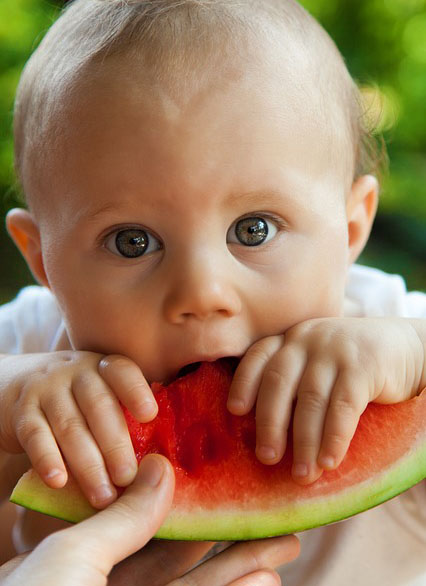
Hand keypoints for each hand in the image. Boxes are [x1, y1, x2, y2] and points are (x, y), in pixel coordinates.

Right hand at [0, 352, 156, 507]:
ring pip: (70, 426)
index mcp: (104, 367)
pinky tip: (59, 482)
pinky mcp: (22, 411)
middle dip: (115, 445)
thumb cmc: (74, 399)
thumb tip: (160, 462)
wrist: (13, 385)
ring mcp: (47, 389)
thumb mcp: (98, 391)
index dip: (136, 391)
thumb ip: (124, 414)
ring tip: (103, 497)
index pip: (121, 372)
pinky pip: (36, 435)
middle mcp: (76, 372)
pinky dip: (47, 459)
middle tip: (127, 479)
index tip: (150, 415)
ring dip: (88, 464)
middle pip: (99, 406)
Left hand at [0, 454, 299, 585]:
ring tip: (282, 545)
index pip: (146, 524)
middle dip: (229, 535)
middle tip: (269, 511)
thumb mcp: (71, 558)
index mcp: (86, 563)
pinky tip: (264, 580)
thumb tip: (162, 467)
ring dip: (242, 569)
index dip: (188, 502)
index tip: (223, 481)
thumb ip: (122, 518)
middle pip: (183, 556)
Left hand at [227, 317, 424, 484]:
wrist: (405, 347)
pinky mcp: (363, 366)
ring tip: (302, 475)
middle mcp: (307, 339)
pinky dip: (334, 437)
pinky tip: (329, 461)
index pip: (258, 356)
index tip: (235, 411)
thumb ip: (293, 382)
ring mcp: (334, 350)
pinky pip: (343, 406)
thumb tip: (264, 433)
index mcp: (291, 339)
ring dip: (304, 442)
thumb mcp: (318, 361)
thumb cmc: (351, 364)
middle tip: (266, 458)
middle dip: (270, 423)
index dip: (244, 382)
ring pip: (311, 400)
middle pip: (278, 381)